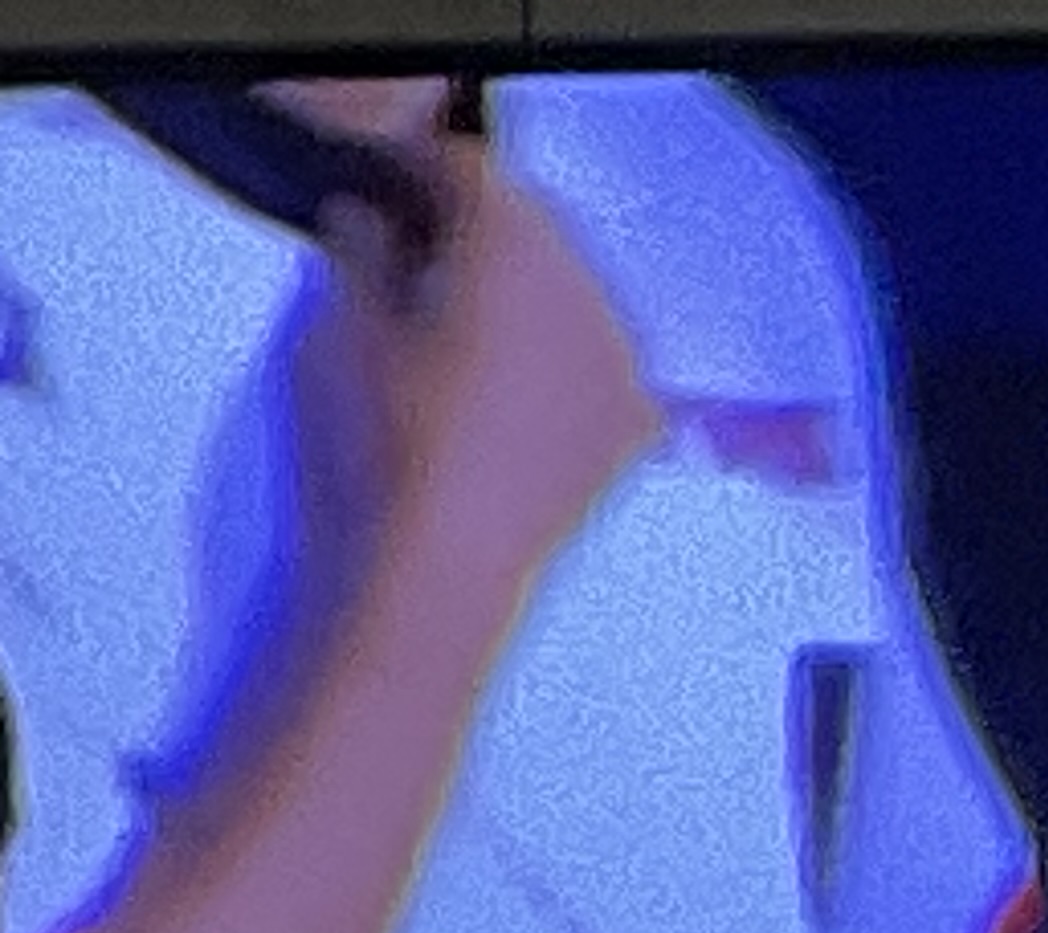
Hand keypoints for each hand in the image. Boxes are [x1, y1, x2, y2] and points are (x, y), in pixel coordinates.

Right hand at [297, 132, 655, 597]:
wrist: (437, 573)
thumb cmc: (377, 445)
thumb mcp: (339, 327)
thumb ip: (361, 250)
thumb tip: (371, 219)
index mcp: (512, 247)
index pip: (470, 171)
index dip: (419, 171)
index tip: (386, 183)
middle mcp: (589, 291)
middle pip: (536, 227)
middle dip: (483, 228)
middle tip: (423, 245)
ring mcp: (624, 361)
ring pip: (577, 287)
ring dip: (529, 288)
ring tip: (464, 315)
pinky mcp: (635, 426)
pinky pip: (602, 356)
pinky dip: (564, 351)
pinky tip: (513, 379)